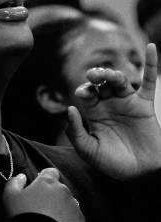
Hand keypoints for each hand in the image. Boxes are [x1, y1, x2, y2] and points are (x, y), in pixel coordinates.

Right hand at [2, 167, 84, 221]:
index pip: (50, 171)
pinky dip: (68, 219)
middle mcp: (63, 190)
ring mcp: (73, 205)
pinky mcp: (79, 220)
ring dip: (61, 206)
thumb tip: (22, 177)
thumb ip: (15, 182)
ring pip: (67, 201)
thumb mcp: (10, 196)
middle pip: (59, 188)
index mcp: (47, 181)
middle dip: (52, 194)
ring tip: (50, 218)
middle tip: (41, 206)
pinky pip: (74, 216)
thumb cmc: (23, 216)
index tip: (38, 187)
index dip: (44, 178)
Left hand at [66, 43, 160, 178]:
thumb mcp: (89, 151)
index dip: (84, 90)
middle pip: (101, 81)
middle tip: (94, 76)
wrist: (142, 174)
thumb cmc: (113, 164)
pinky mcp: (144, 104)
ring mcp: (127, 101)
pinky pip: (148, 81)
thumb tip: (69, 108)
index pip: (86, 92)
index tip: (84, 94)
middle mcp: (109, 103)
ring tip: (109, 76)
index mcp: (93, 111)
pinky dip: (151, 63)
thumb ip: (76, 132)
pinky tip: (151, 47)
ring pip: (119, 80)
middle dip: (97, 75)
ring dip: (113, 74)